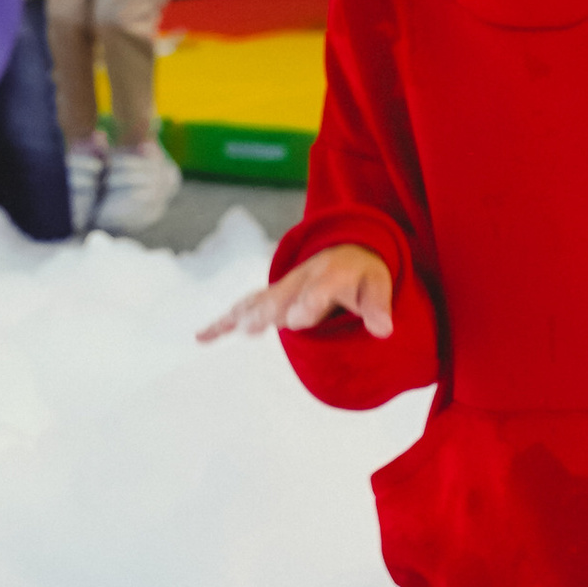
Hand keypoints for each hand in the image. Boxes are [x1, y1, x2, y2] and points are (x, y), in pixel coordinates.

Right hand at [198, 242, 393, 345]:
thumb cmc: (364, 275)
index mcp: (330, 276)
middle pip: (282, 296)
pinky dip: (224, 321)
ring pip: (260, 300)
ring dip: (245, 314)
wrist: (348, 249)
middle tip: (253, 326)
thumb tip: (385, 330)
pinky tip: (202, 337)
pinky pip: (245, 306)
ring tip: (230, 330)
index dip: (307, 305)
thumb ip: (378, 308)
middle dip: (269, 310)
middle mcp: (302, 278)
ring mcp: (284, 287)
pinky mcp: (272, 296)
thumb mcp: (378, 286)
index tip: (296, 321)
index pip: (318, 292)